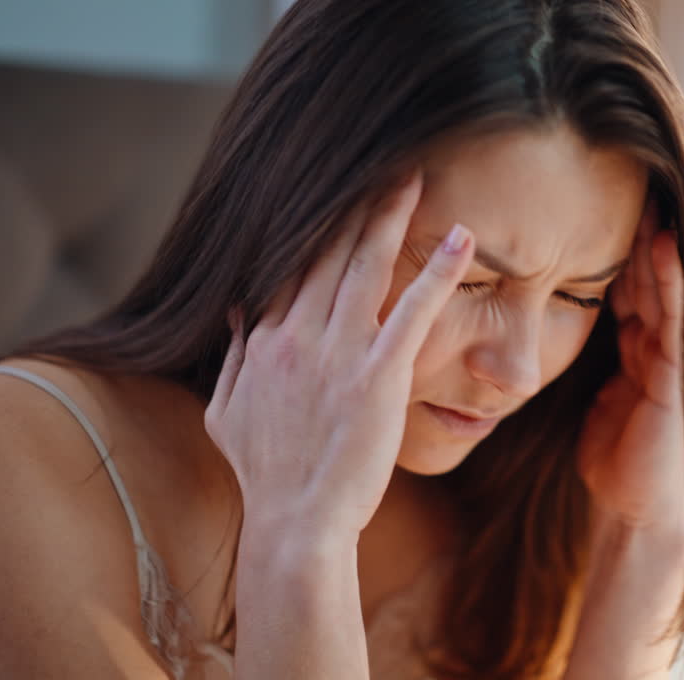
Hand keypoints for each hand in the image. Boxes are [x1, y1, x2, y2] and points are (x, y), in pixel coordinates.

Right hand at [204, 170, 474, 539]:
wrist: (294, 524)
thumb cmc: (265, 475)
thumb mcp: (224, 412)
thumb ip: (229, 356)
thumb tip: (235, 311)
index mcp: (262, 342)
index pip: (288, 265)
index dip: (311, 222)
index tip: (332, 188)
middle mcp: (295, 337)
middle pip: (325, 252)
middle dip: (353, 202)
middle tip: (380, 158)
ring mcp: (337, 354)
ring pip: (364, 267)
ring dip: (390, 216)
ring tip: (413, 176)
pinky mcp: (378, 377)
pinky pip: (412, 312)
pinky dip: (437, 271)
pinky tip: (459, 236)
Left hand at [577, 203, 683, 535]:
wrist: (633, 508)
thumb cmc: (608, 458)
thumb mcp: (585, 397)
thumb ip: (571, 363)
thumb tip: (529, 337)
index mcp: (629, 346)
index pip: (618, 282)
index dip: (606, 243)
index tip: (585, 198)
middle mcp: (652, 343)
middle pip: (642, 274)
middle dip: (633, 231)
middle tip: (622, 176)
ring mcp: (668, 356)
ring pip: (661, 285)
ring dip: (654, 241)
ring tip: (647, 192)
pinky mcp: (675, 373)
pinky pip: (671, 316)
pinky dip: (668, 279)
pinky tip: (660, 244)